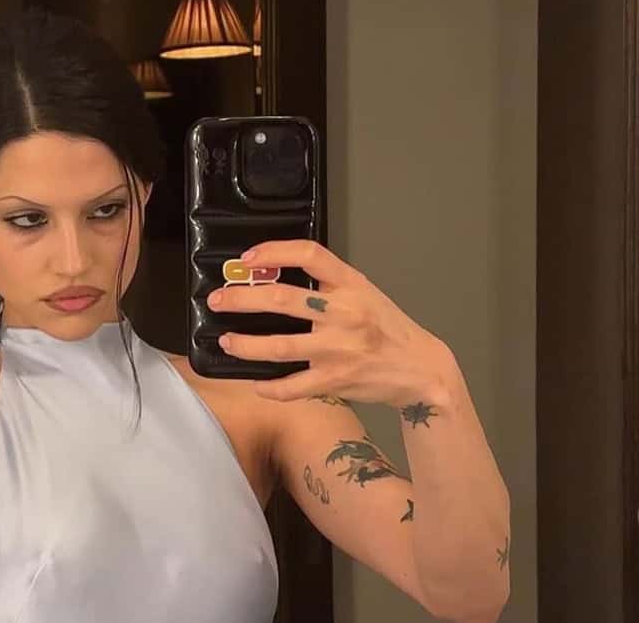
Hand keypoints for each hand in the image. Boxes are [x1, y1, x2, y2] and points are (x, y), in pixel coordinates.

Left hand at [207, 239, 460, 406]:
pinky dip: (269, 387)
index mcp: (351, 284)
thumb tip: (270, 276)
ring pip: (279, 346)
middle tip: (218, 299)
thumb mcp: (363, 292)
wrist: (420, 368)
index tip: (248, 258)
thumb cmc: (386, 327)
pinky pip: (293, 387)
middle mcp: (344, 313)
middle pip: (282, 299)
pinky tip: (255, 383)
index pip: (309, 254)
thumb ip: (326, 284)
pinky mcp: (335, 380)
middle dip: (242, 298)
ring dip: (245, 345)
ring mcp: (339, 349)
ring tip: (227, 341)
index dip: (274, 251)